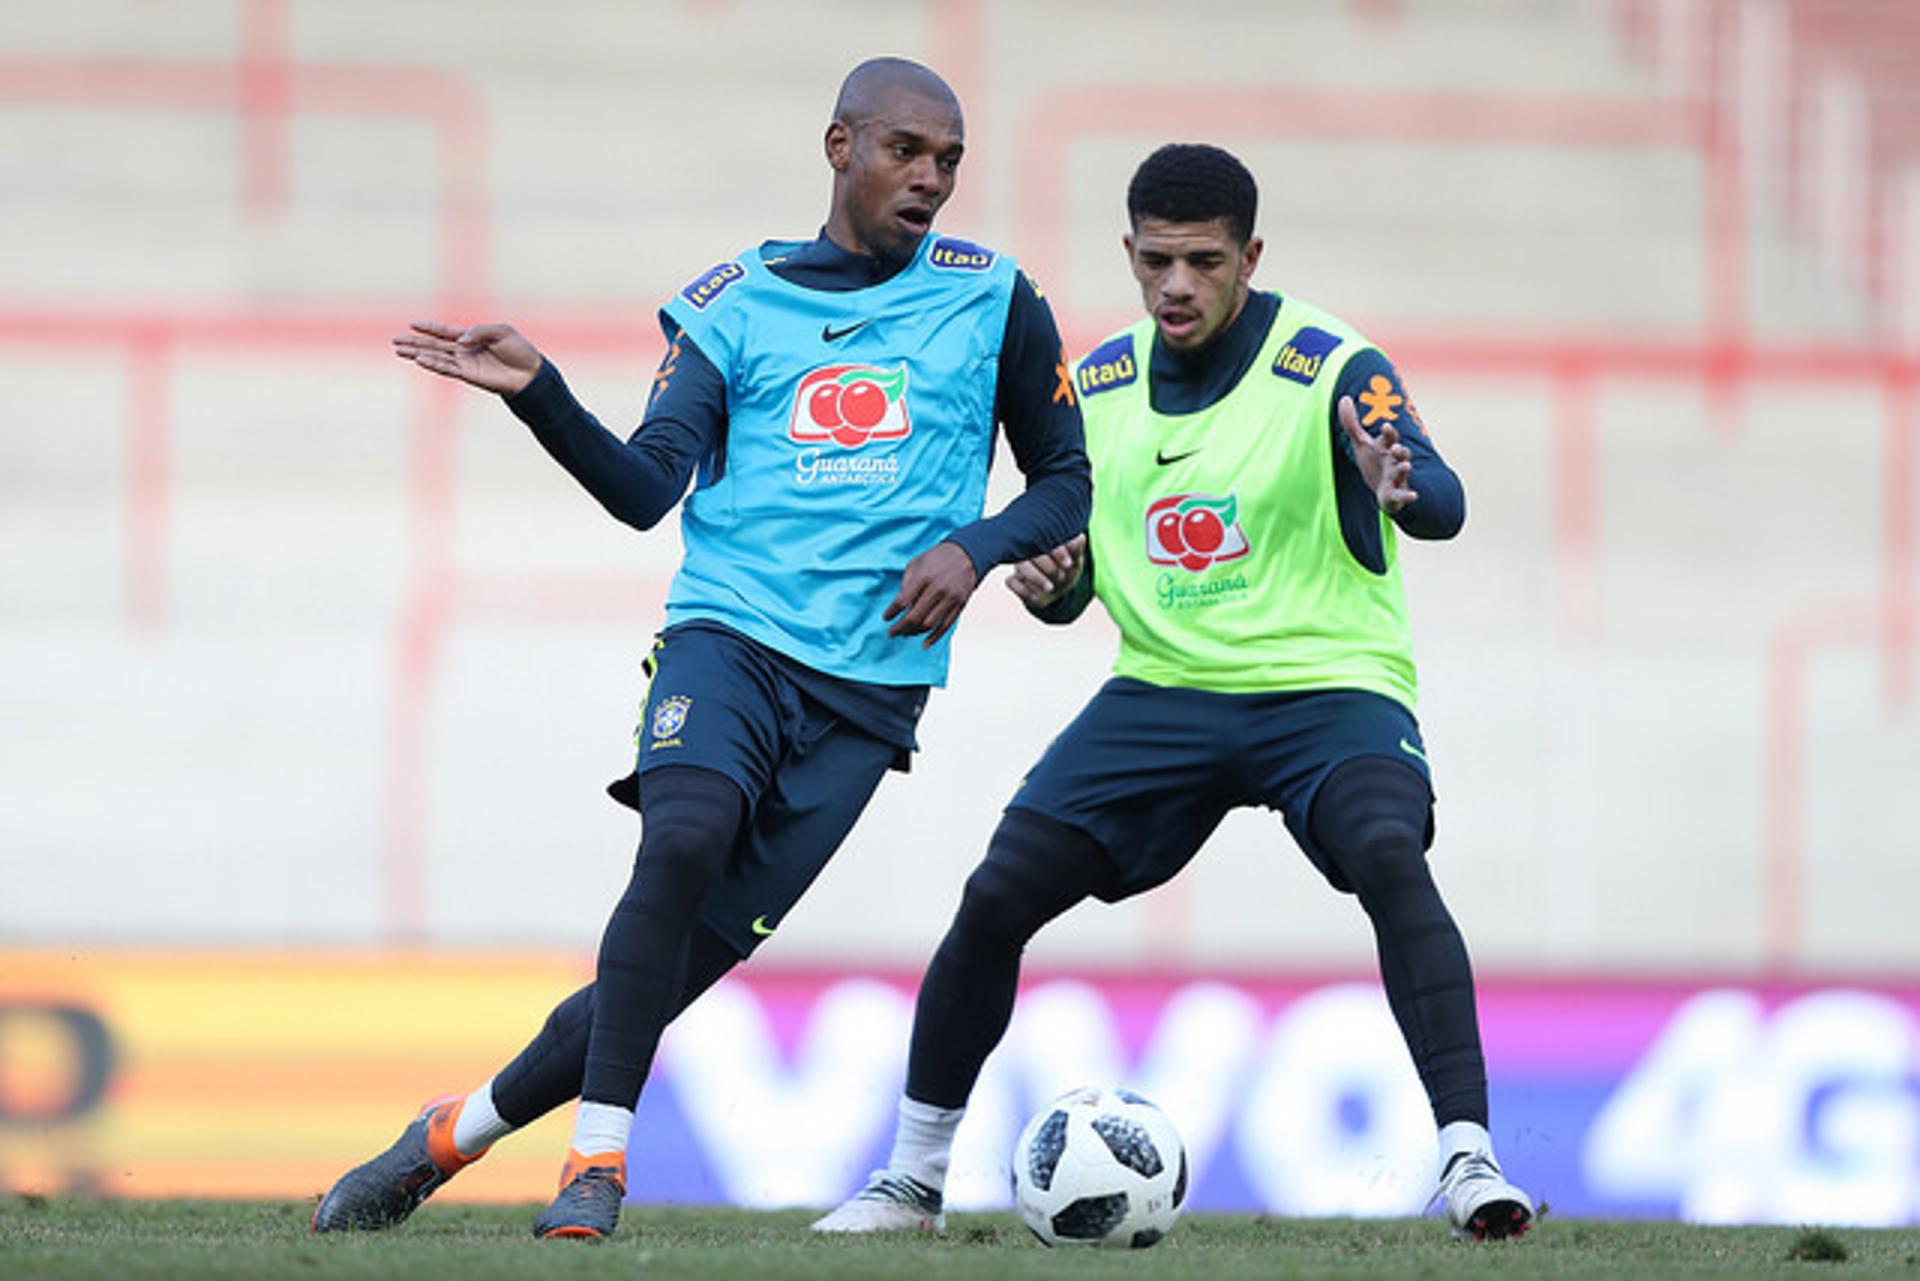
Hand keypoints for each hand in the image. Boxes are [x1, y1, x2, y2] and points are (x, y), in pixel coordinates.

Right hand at [391, 320, 542, 394]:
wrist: (530, 372)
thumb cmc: (519, 350)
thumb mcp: (501, 331)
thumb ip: (479, 331)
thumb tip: (461, 341)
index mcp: (471, 337)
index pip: (445, 331)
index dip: (429, 327)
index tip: (412, 323)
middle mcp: (465, 351)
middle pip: (434, 345)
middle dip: (414, 342)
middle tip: (394, 340)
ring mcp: (465, 364)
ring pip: (436, 357)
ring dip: (417, 354)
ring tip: (399, 351)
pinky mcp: (469, 375)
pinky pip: (447, 368)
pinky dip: (433, 364)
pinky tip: (419, 360)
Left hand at [884, 541, 979, 647]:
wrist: (967, 554)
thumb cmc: (937, 558)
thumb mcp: (916, 563)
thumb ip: (906, 584)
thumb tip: (899, 607)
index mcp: (924, 577)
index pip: (902, 601)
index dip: (891, 613)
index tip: (886, 618)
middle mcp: (937, 589)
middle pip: (914, 617)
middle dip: (900, 628)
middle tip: (892, 632)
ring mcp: (950, 598)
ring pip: (928, 624)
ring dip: (914, 632)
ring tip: (905, 633)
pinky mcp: (960, 605)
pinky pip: (945, 626)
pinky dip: (934, 638)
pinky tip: (924, 644)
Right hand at [1005, 534, 1086, 608]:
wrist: (1057, 591)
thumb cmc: (1065, 570)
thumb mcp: (1075, 561)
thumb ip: (1076, 550)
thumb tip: (1080, 538)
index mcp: (1043, 541)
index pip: (1046, 540)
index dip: (1057, 552)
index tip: (1068, 564)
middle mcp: (1028, 550)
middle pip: (1032, 552)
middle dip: (1048, 567)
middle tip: (1061, 577)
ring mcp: (1020, 565)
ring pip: (1021, 565)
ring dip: (1035, 577)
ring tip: (1050, 588)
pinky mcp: (1013, 580)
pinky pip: (1011, 581)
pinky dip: (1023, 589)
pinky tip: (1036, 595)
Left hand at [1338, 395, 1417, 513]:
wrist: (1382, 489)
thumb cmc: (1374, 462)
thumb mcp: (1361, 443)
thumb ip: (1352, 423)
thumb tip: (1344, 398)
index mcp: (1386, 448)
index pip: (1389, 437)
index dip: (1388, 432)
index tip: (1385, 426)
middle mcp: (1394, 460)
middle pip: (1400, 452)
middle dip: (1400, 449)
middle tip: (1396, 447)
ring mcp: (1397, 477)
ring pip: (1402, 471)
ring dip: (1404, 468)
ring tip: (1406, 466)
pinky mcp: (1396, 494)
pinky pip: (1403, 495)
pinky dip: (1408, 495)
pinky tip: (1414, 496)